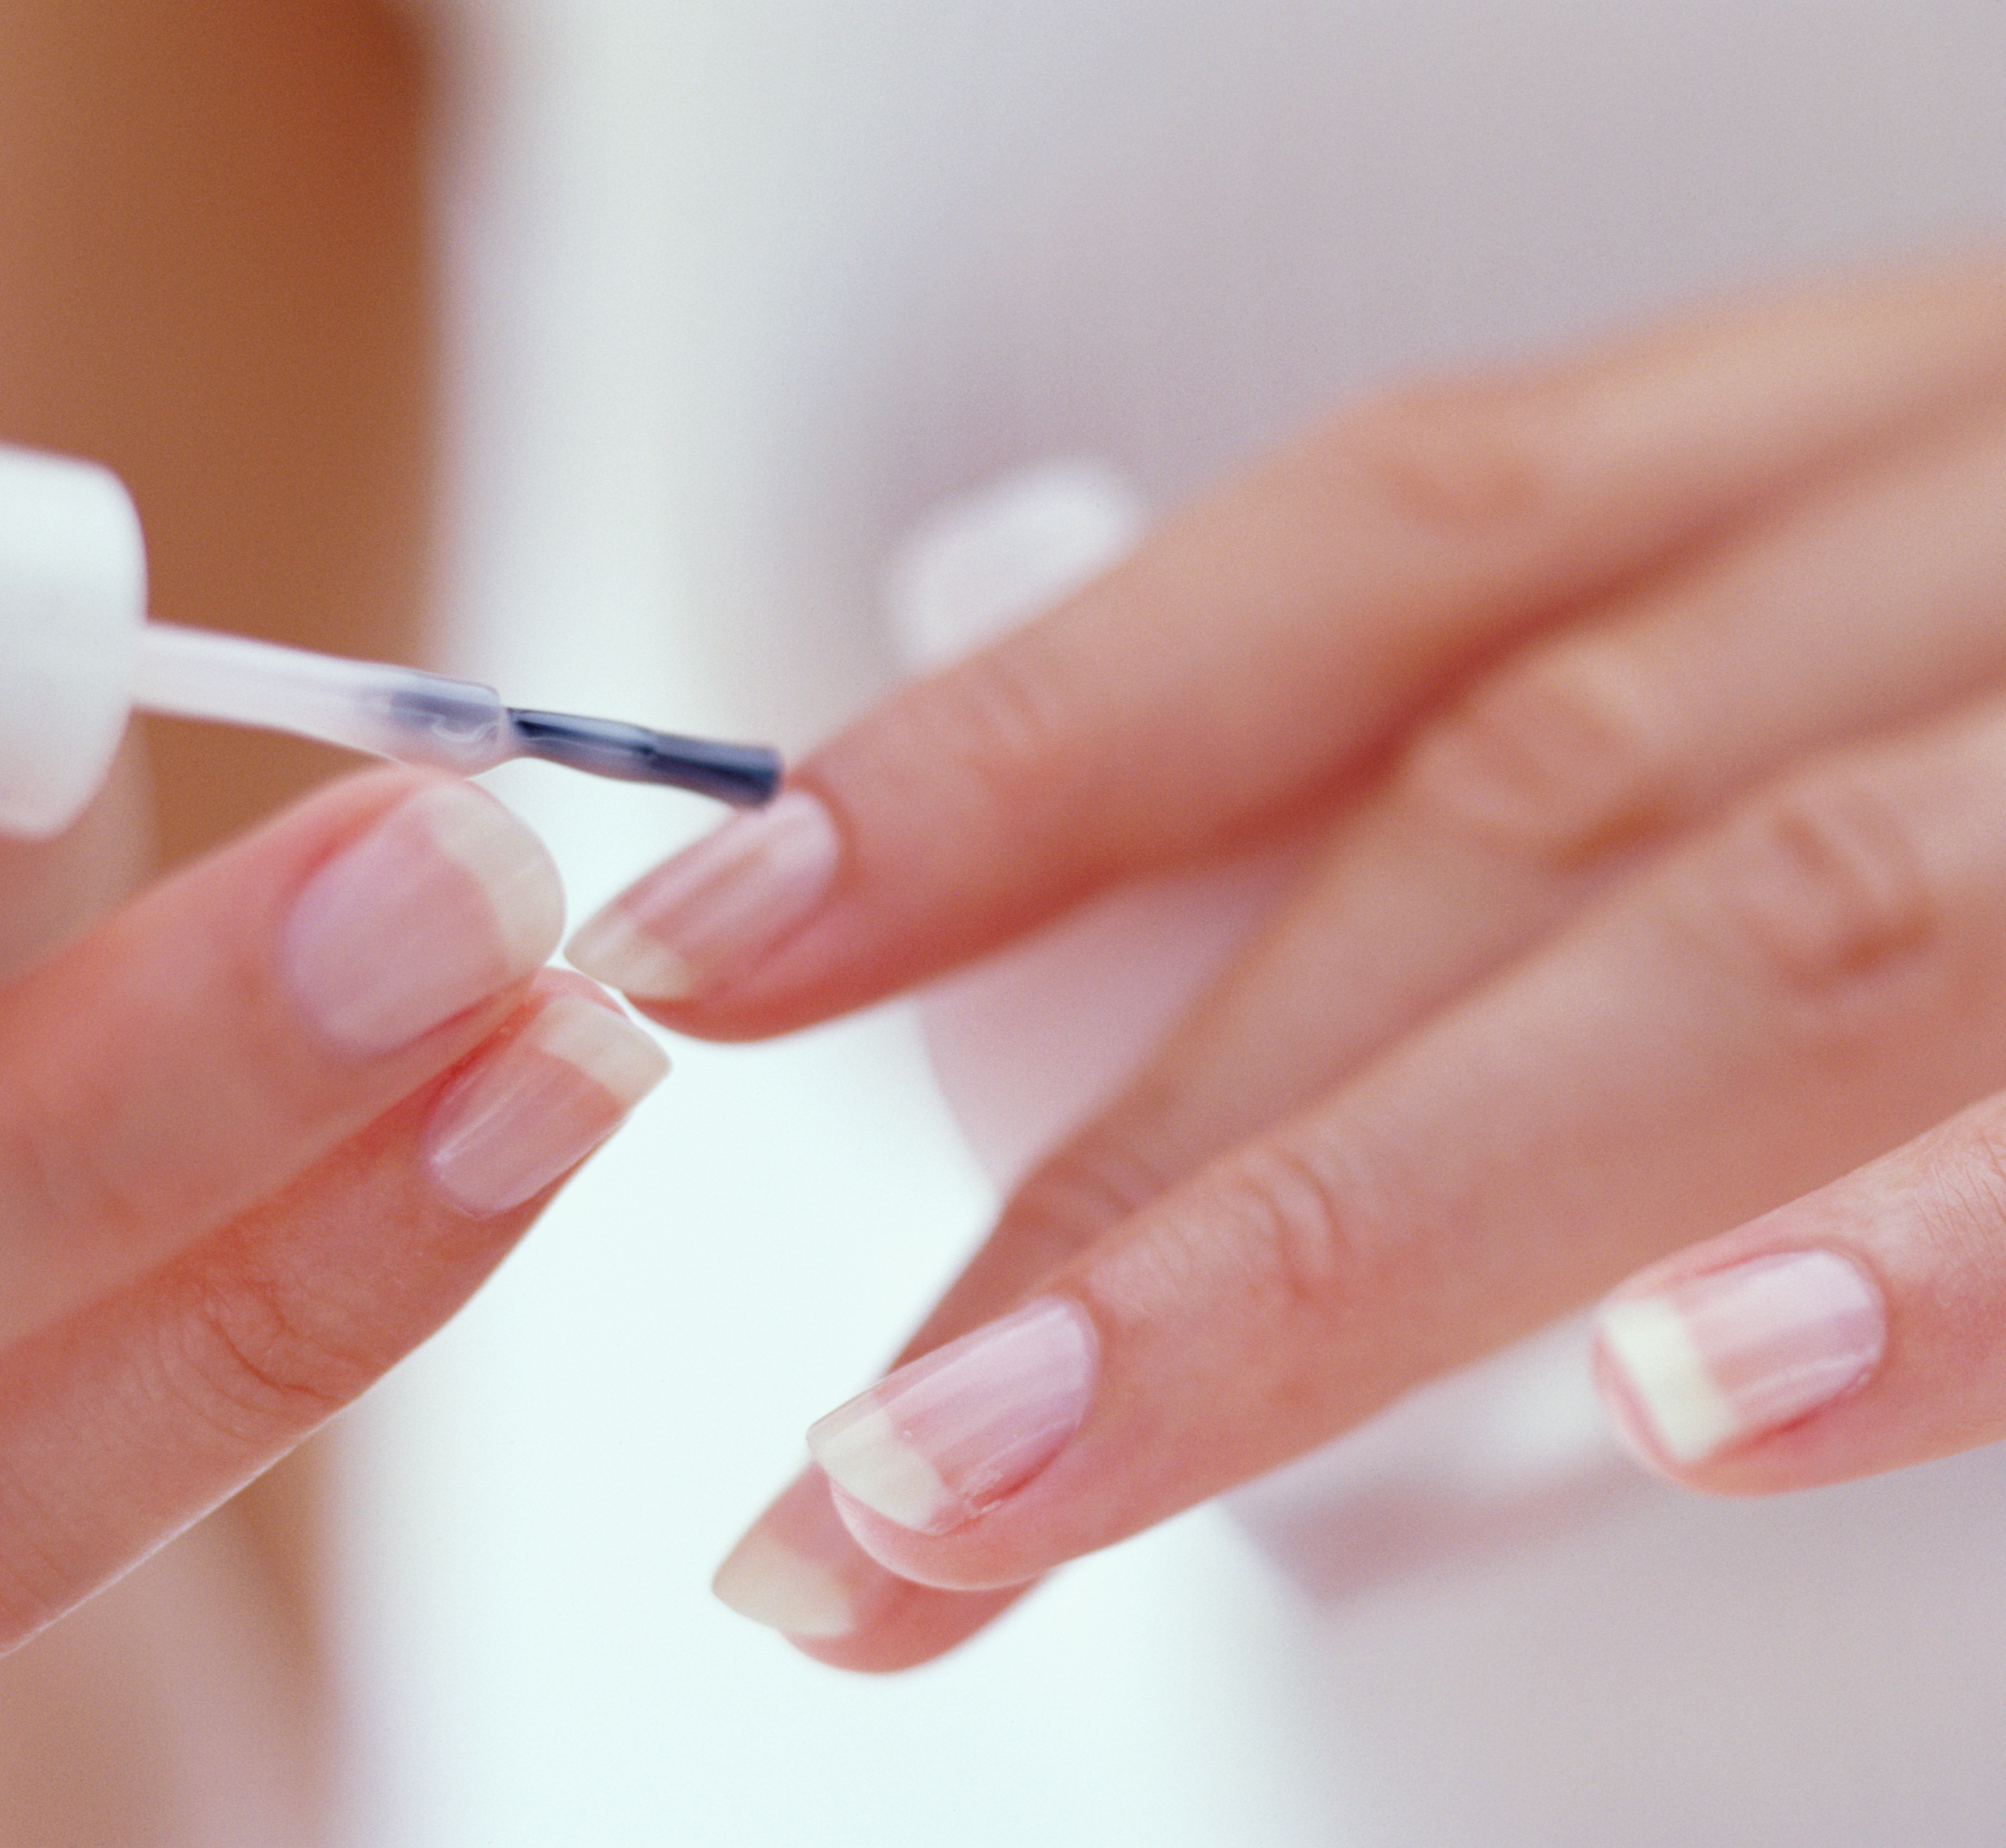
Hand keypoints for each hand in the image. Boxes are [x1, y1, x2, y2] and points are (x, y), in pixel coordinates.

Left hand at [566, 256, 2005, 1667]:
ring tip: (1043, 1471)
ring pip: (1759, 938)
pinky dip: (1951, 1254)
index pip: (1363, 553)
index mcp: (1858, 435)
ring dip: (1382, 1236)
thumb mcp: (1864, 645)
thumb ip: (1579, 805)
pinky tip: (1703, 1395)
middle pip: (1500, 819)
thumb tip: (1204, 1079)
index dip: (1020, 746)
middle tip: (853, 1475)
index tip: (718, 951)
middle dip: (1148, 1165)